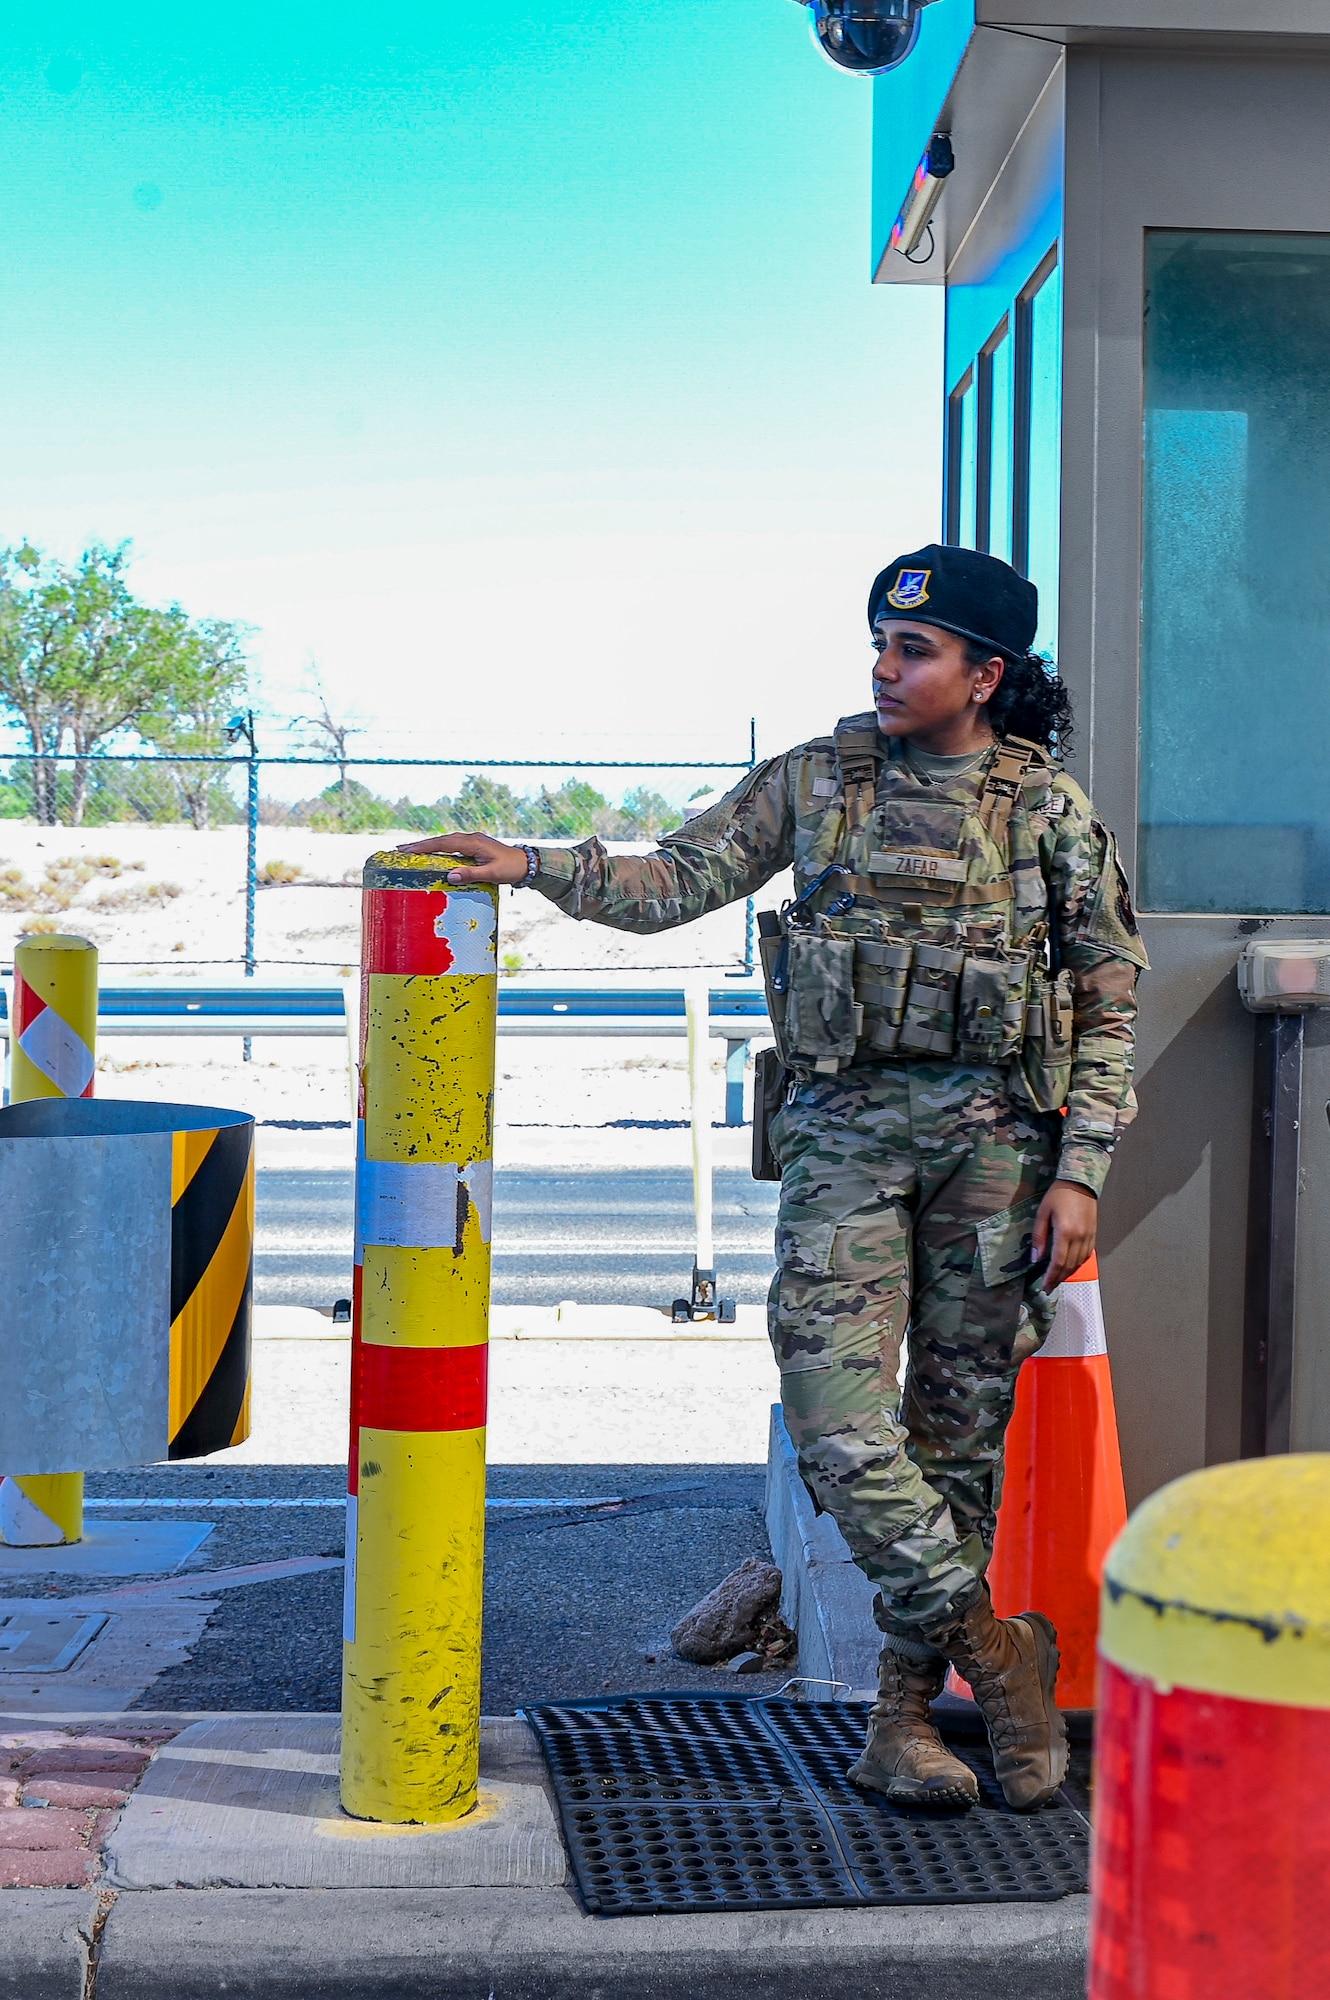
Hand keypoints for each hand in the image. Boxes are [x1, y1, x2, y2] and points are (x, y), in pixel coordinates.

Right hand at [394, 831, 528, 886]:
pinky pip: (452, 845)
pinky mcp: (474, 846)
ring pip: (445, 841)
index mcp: (473, 843)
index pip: (444, 843)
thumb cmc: (510, 869)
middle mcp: (471, 838)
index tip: (408, 850)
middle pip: (441, 840)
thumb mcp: (492, 874)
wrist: (526, 863)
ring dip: (428, 845)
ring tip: (410, 850)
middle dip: (420, 845)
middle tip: (399, 849)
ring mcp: (472, 841)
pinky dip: (439, 848)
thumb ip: (471, 874)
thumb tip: (450, 876)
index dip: (425, 847)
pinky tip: (430, 853)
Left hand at [1031, 1180, 1096, 1291]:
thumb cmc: (1058, 1195)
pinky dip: (1078, 1264)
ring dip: (1068, 1273)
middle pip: (1069, 1265)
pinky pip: (1087, 1255)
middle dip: (1058, 1278)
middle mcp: (1079, 1237)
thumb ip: (1039, 1236)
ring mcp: (1089, 1236)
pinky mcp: (1094, 1234)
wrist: (1080, 1182)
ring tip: (1058, 1279)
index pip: (1058, 1261)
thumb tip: (1036, 1258)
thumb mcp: (1043, 1213)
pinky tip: (1070, 1267)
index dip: (1051, 1276)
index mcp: (1065, 1232)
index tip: (1044, 1286)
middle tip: (1049, 1287)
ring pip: (1079, 1262)